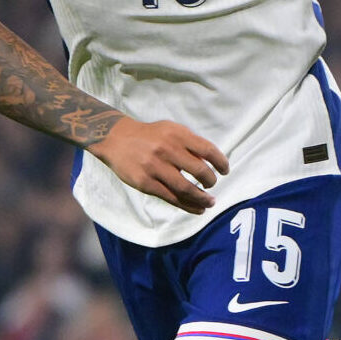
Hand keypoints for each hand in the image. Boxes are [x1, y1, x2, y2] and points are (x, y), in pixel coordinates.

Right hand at [90, 118, 228, 213]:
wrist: (116, 139)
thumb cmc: (149, 136)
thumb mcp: (170, 130)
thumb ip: (190, 144)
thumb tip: (210, 164)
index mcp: (177, 134)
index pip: (207, 149)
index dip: (220, 162)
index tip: (225, 171)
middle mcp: (167, 149)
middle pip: (199, 171)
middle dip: (211, 181)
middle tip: (212, 185)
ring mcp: (155, 167)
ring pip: (186, 189)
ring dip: (202, 199)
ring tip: (210, 203)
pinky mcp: (145, 183)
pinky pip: (172, 198)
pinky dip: (188, 206)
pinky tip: (197, 209)